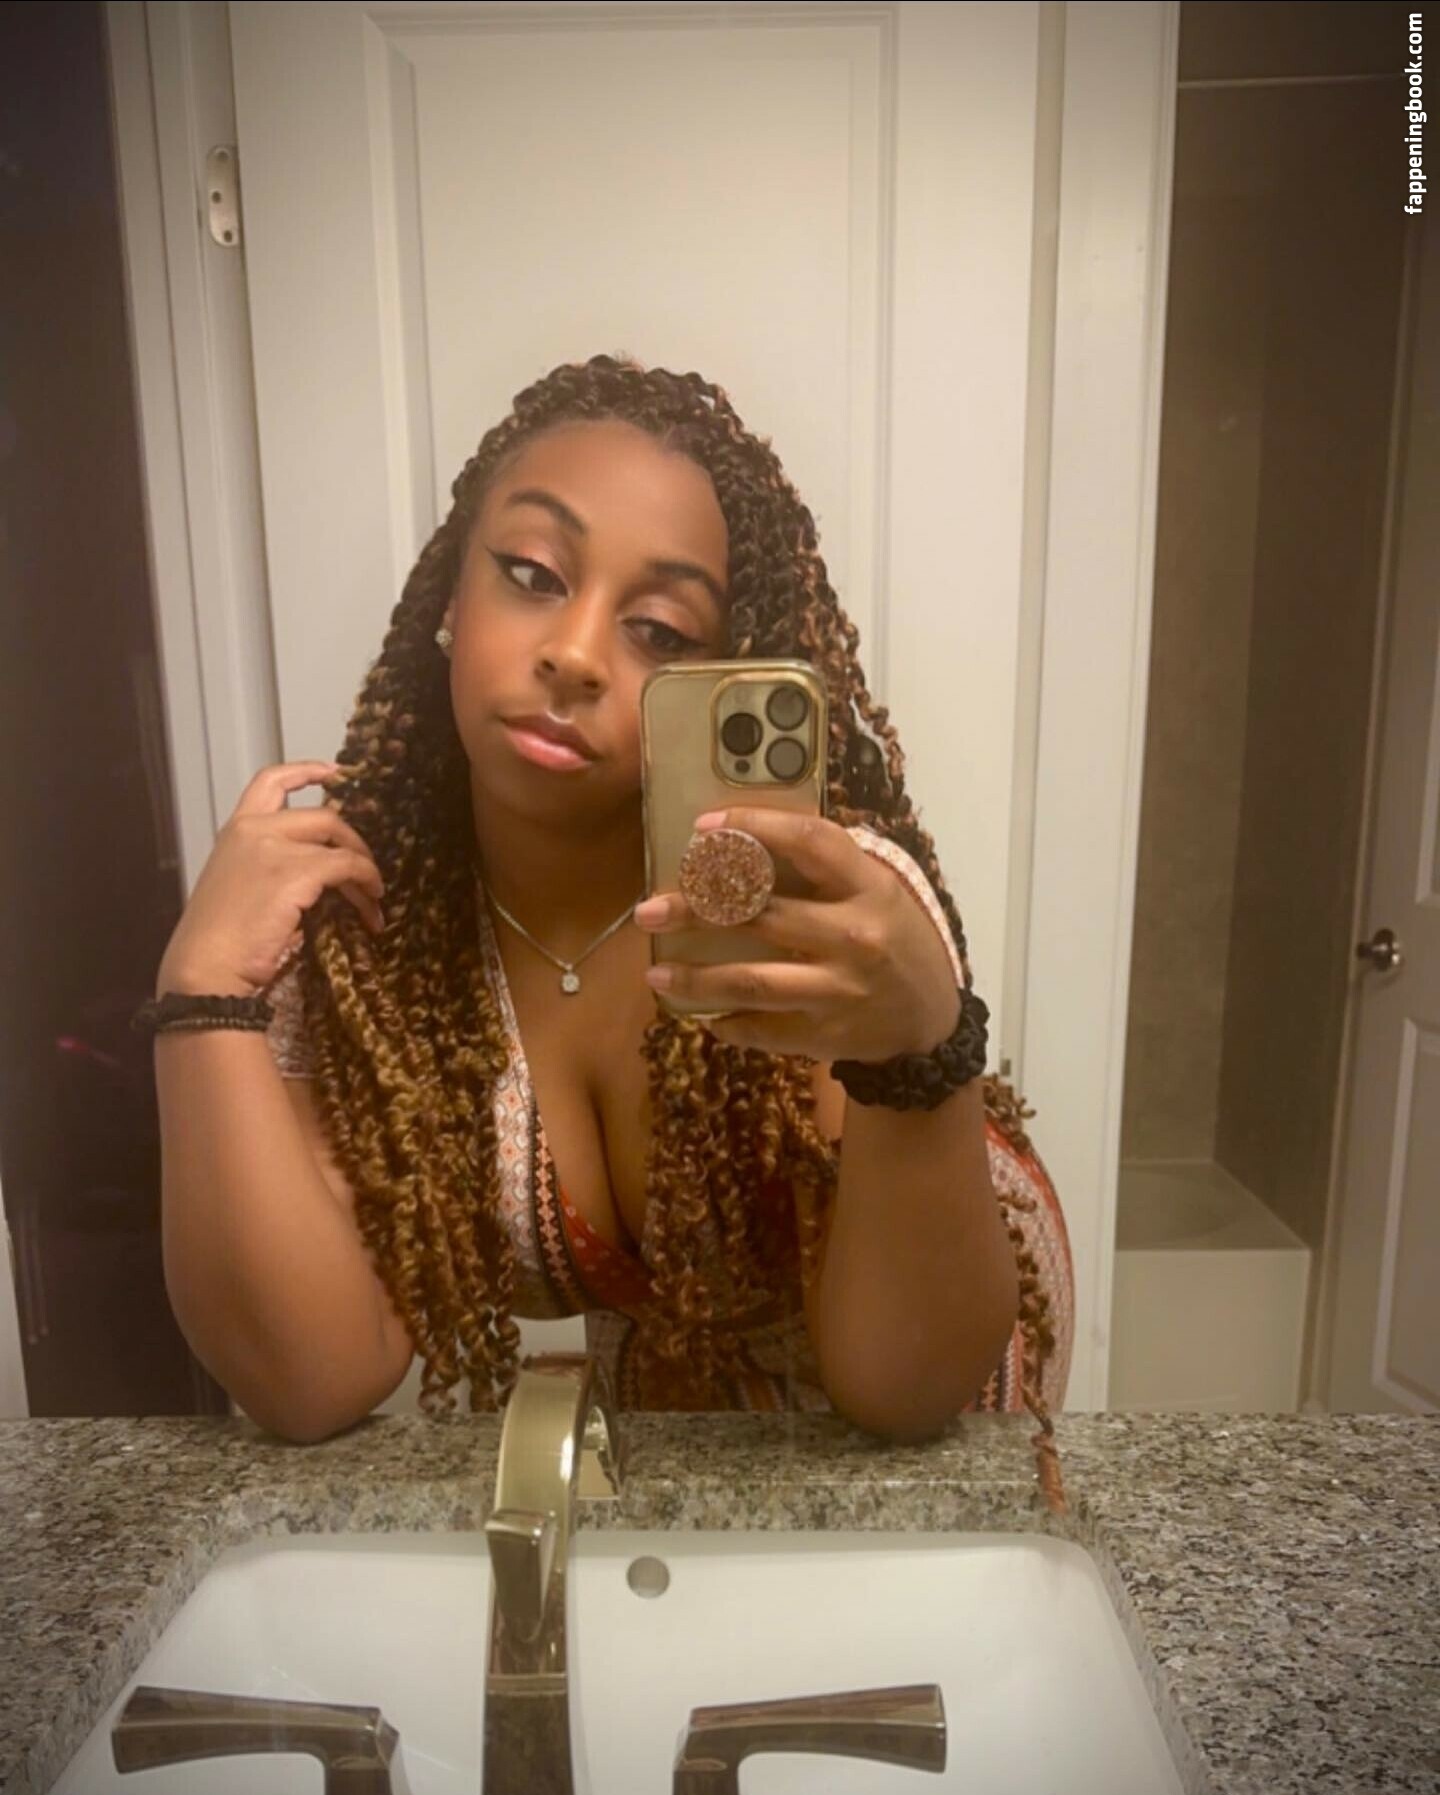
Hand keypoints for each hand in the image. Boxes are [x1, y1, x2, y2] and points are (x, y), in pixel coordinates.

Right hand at [156, 761, 386, 997]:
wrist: (206, 970)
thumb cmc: (219, 943)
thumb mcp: (238, 888)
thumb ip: (269, 868)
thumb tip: (317, 877)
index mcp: (236, 832)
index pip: (269, 782)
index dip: (306, 771)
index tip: (335, 773)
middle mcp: (254, 830)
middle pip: (322, 815)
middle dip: (353, 841)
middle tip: (367, 867)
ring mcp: (274, 848)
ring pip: (339, 841)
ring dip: (364, 868)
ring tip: (374, 897)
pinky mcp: (295, 872)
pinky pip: (347, 866)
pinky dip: (366, 882)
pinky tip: (370, 907)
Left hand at [633, 808, 959, 1061]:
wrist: (930, 1020)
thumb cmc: (894, 940)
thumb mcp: (879, 892)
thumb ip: (827, 868)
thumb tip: (743, 840)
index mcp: (869, 888)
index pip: (810, 841)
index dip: (755, 826)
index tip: (704, 826)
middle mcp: (854, 936)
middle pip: (760, 916)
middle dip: (694, 911)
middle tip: (647, 910)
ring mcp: (839, 990)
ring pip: (751, 981)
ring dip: (695, 978)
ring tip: (656, 972)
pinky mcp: (826, 1034)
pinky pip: (763, 1028)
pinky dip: (728, 1021)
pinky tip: (703, 1014)